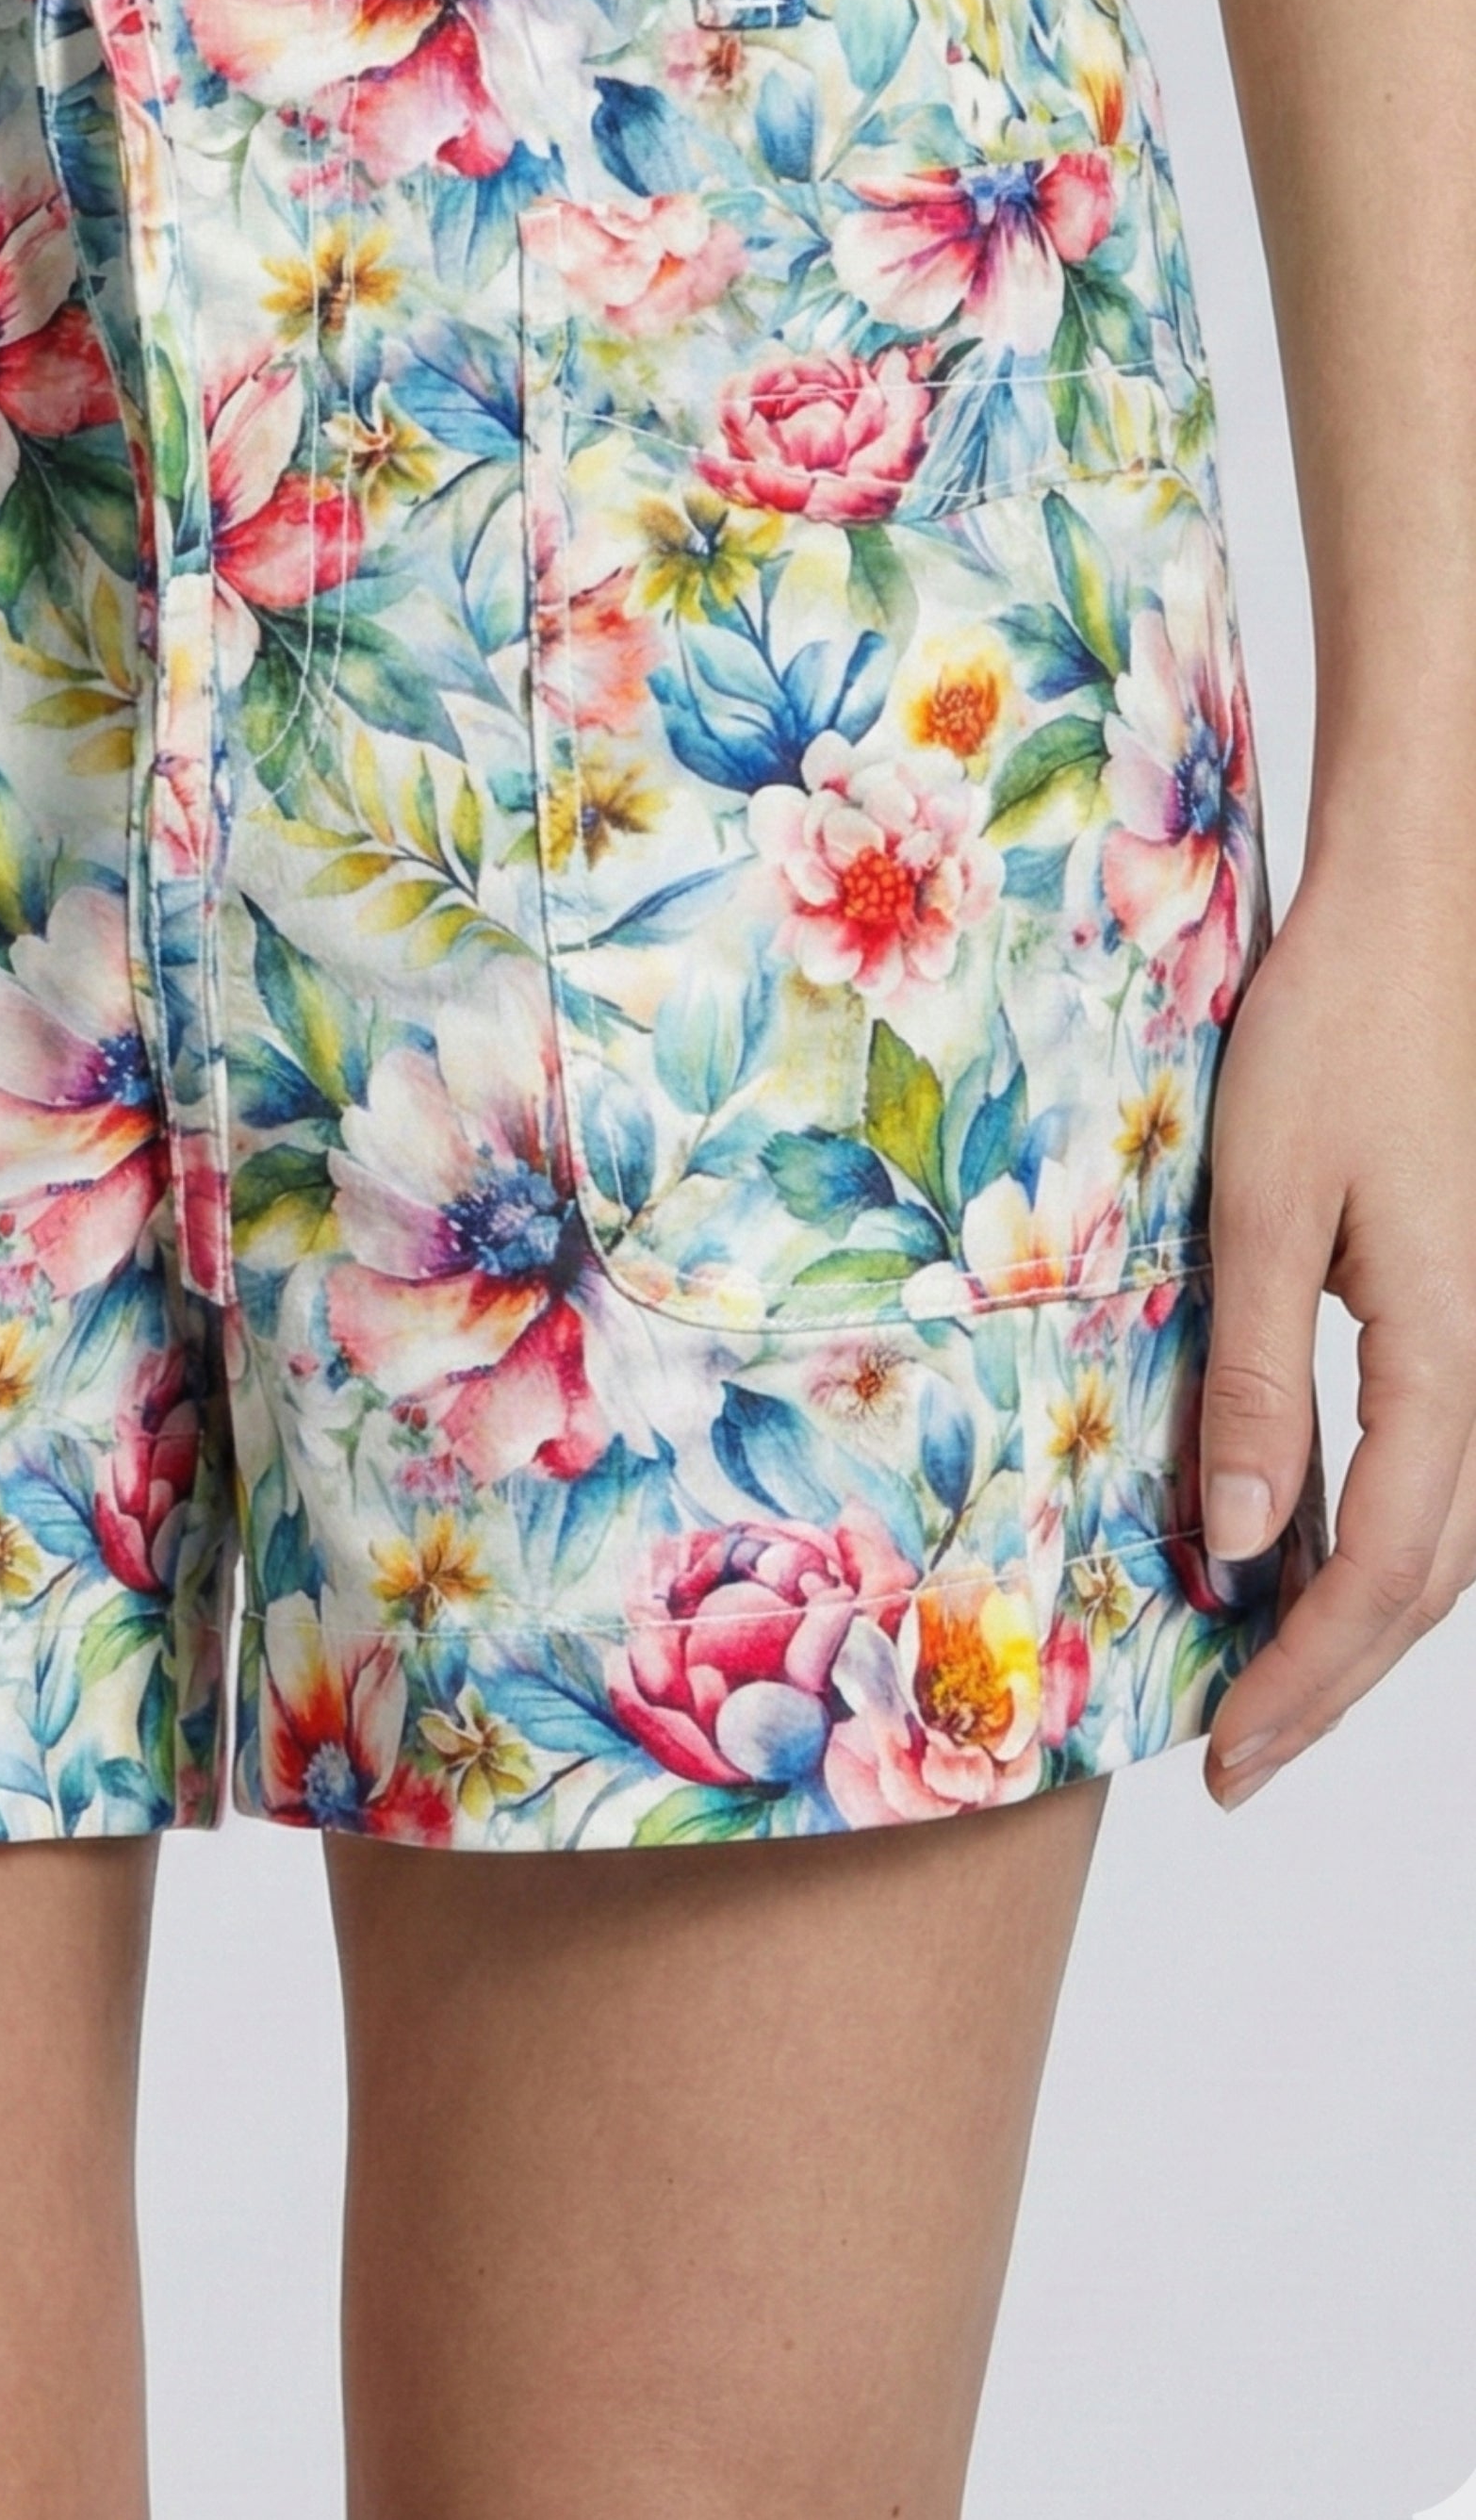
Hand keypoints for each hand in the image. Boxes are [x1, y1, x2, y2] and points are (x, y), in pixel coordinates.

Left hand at [1200, 850, 1475, 1805]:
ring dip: (1357, 1617)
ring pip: (1446, 1531)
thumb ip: (1253, 1380)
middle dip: (1333, 1680)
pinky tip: (1298, 1554)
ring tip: (1260, 1684)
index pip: (1388, 1570)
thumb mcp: (1261, 1207)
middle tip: (1234, 1761)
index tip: (1231, 1755)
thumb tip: (1237, 1547)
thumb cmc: (1335, 1038)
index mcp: (1448, 1355)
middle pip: (1430, 1578)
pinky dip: (1373, 1532)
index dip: (1311, 1676)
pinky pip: (1434, 1461)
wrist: (1417, 924)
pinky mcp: (1458, 1303)